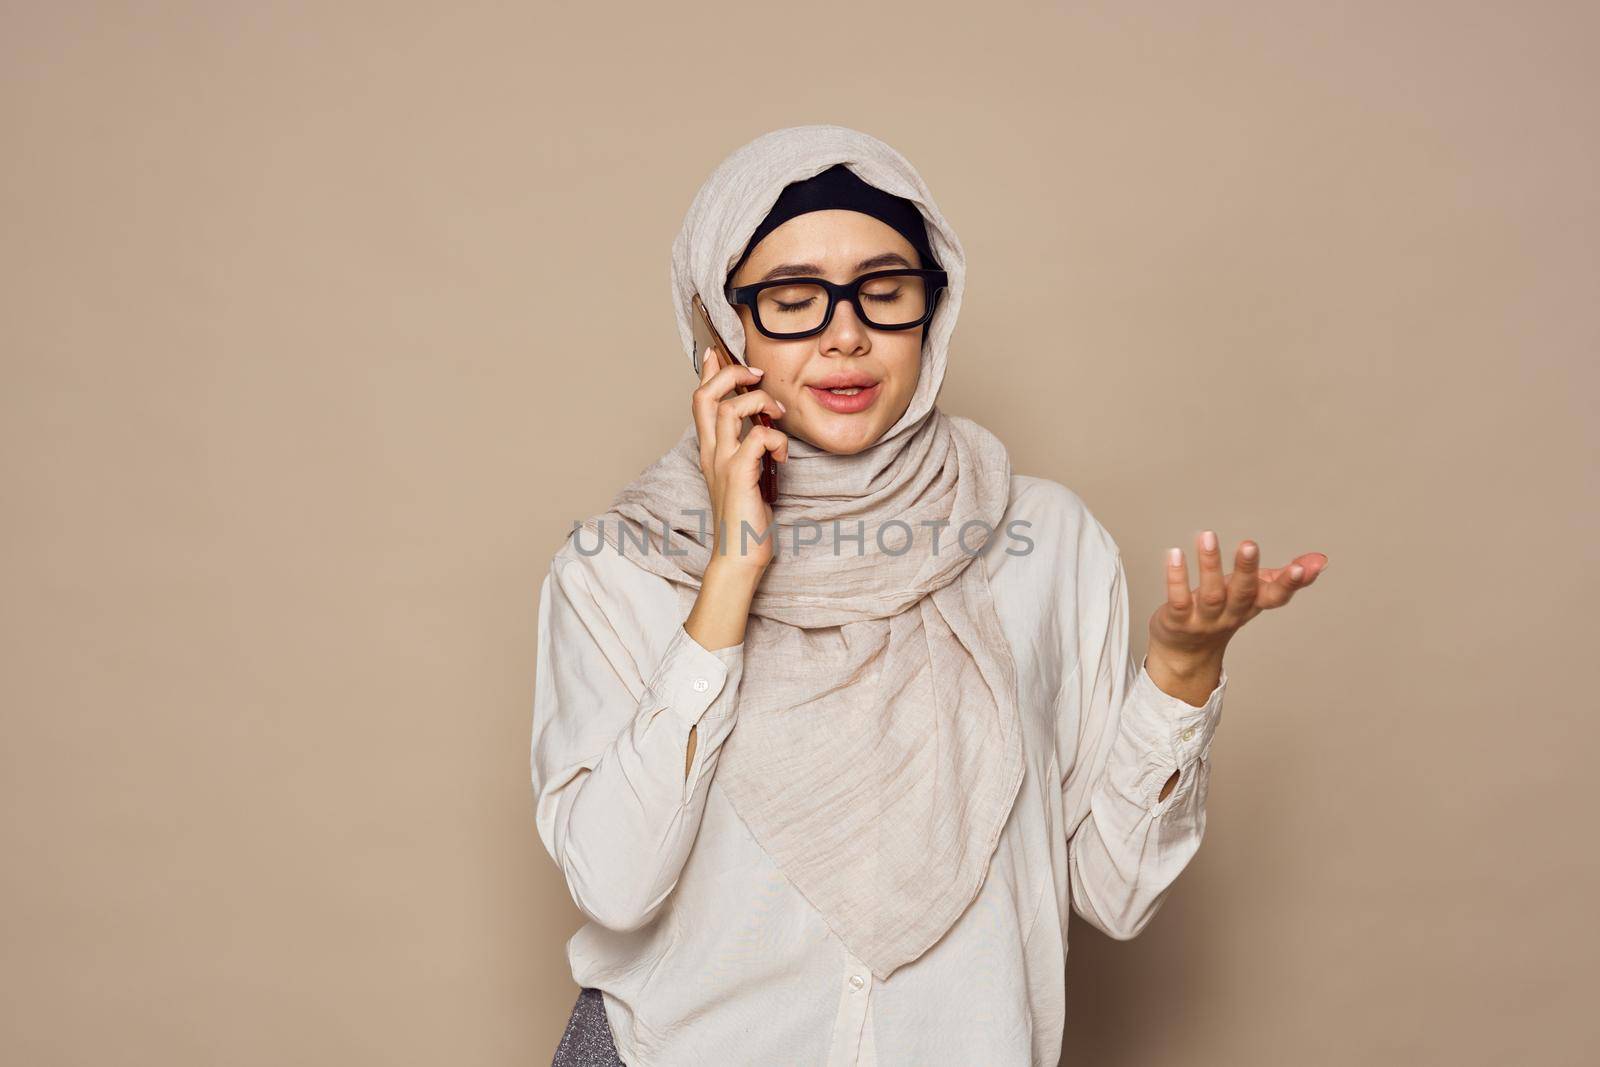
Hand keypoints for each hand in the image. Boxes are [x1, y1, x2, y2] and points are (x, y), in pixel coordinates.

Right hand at [690, 344, 788, 575]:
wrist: (738, 557)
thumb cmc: (745, 519)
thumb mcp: (744, 476)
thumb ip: (747, 451)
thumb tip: (763, 429)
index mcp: (710, 451)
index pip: (700, 400)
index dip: (708, 372)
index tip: (719, 353)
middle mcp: (711, 453)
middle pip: (706, 395)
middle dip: (731, 374)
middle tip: (756, 374)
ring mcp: (723, 464)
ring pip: (731, 409)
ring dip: (761, 402)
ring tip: (779, 415)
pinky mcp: (739, 476)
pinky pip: (758, 438)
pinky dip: (776, 439)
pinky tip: (784, 456)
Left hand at [1144, 529, 1328, 703]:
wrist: (1186, 654)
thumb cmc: (1223, 614)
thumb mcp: (1254, 596)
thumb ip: (1281, 577)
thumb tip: (1321, 559)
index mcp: (1252, 606)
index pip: (1275, 597)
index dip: (1290, 584)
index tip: (1304, 568)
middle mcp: (1231, 615)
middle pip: (1242, 593)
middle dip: (1247, 569)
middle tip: (1249, 544)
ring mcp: (1204, 620)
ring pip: (1211, 594)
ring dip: (1210, 565)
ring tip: (1208, 536)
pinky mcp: (1178, 621)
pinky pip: (1178, 600)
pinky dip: (1176, 578)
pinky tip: (1175, 554)